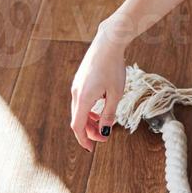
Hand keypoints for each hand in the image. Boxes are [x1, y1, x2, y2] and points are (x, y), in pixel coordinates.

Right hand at [70, 20, 127, 149]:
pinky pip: (81, 101)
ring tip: (103, 124)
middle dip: (89, 131)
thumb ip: (109, 114)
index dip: (83, 140)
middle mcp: (76, 93)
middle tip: (104, 138)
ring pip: (79, 110)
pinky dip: (88, 110)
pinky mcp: (80, 81)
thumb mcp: (115, 94)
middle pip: (78, 119)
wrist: (108, 43)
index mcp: (83, 98)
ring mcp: (76, 86)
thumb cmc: (113, 67)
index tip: (91, 149)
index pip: (78, 126)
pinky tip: (99, 109)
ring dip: (89, 120)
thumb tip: (104, 131)